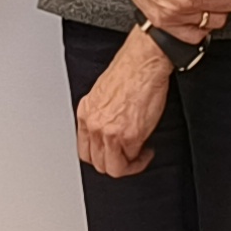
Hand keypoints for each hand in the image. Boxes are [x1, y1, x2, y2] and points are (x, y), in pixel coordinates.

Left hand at [75, 26, 170, 177]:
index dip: (100, 157)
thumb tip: (106, 131)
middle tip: (128, 158)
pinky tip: (146, 149)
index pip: (84, 151)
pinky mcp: (130, 135)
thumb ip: (100, 115)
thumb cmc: (129, 72)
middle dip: (115, 164)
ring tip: (138, 156)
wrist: (143, 63)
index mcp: (85, 113)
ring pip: (113, 168)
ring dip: (128, 166)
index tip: (111, 154)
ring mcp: (110, 133)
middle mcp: (94, 125)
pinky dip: (141, 158)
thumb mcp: (102, 94)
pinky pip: (133, 158)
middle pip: (98, 163)